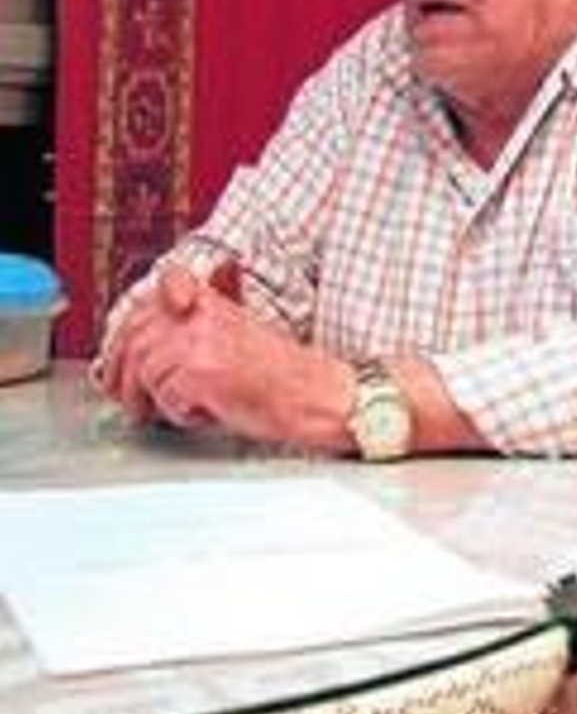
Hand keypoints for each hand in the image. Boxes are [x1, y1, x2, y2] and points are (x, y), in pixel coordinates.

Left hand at [96, 261, 346, 447]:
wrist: (319, 396)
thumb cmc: (287, 377)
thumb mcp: (241, 336)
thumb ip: (200, 329)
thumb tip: (149, 348)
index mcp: (213, 303)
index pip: (152, 298)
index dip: (127, 326)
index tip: (120, 353)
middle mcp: (203, 317)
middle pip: (136, 337)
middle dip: (122, 373)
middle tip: (127, 398)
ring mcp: (201, 343)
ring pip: (145, 371)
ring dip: (153, 399)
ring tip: (174, 410)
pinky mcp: (202, 374)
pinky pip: (166, 398)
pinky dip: (180, 415)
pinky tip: (204, 414)